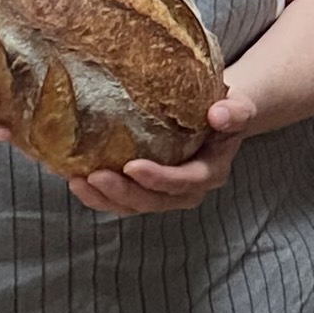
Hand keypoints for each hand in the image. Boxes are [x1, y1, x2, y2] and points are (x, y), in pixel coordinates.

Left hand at [71, 81, 260, 216]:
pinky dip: (97, 195)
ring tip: (77, 182)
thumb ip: (235, 112)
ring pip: (133, 205)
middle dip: (123, 193)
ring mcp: (164, 194)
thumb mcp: (238, 107)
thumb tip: (218, 114)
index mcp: (210, 172)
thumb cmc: (224, 110)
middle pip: (153, 201)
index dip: (159, 178)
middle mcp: (187, 190)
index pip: (186, 181)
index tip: (132, 166)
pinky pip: (120, 200)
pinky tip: (75, 179)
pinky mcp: (144, 190)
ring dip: (104, 198)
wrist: (215, 117)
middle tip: (94, 176)